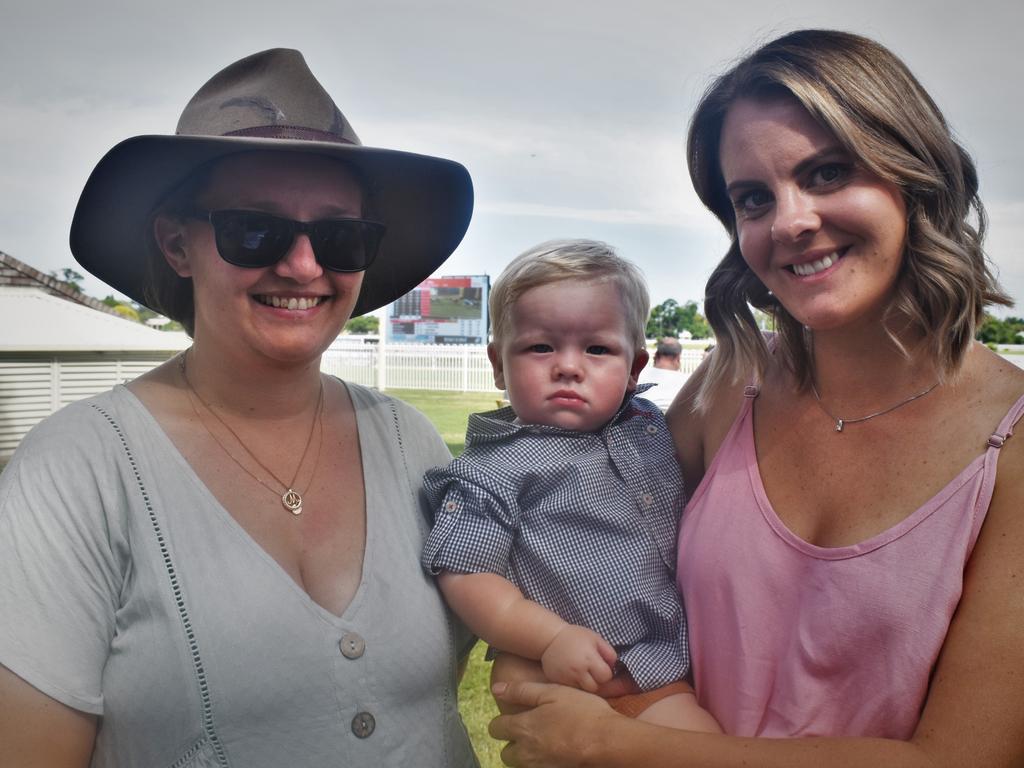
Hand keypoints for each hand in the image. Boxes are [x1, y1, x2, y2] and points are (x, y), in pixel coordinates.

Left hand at [490, 681, 621, 767]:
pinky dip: (540, 763)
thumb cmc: (582, 712)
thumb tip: (497, 689)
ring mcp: (539, 767)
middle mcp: (526, 752)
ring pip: (520, 765)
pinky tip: (555, 752)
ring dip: (526, 755)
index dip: (502, 722)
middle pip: (505, 753)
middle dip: (512, 743)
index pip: (495, 729)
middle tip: (530, 732)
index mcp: (523, 728)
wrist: (608, 741)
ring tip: (544, 742)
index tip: (514, 718)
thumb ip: (521, 691)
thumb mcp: (552, 692)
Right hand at [540, 624, 616, 691]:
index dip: (605, 672)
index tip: (600, 666)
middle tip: (591, 671)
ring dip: (586, 685)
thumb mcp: (595, 638)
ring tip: (583, 674)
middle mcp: (578, 671)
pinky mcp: (557, 683)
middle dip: (597, 681)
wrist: (550, 639)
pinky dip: (575, 686)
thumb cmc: (575, 637)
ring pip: (584, 691)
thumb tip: (615, 667)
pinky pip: (572, 690)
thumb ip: (609, 652)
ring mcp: (566, 678)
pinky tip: (573, 676)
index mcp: (589, 659)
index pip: (606, 676)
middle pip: (595, 687)